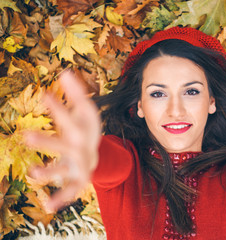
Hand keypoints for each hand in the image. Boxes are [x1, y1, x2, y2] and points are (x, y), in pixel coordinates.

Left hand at [25, 71, 100, 211]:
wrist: (98, 155)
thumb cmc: (86, 130)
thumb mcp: (85, 111)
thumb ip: (76, 93)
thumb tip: (65, 71)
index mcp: (83, 129)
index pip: (71, 117)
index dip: (59, 108)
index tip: (44, 94)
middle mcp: (83, 147)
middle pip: (68, 145)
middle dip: (49, 141)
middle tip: (24, 136)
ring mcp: (81, 165)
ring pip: (67, 169)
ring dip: (50, 171)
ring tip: (32, 173)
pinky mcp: (78, 180)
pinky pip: (71, 190)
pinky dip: (61, 198)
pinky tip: (48, 206)